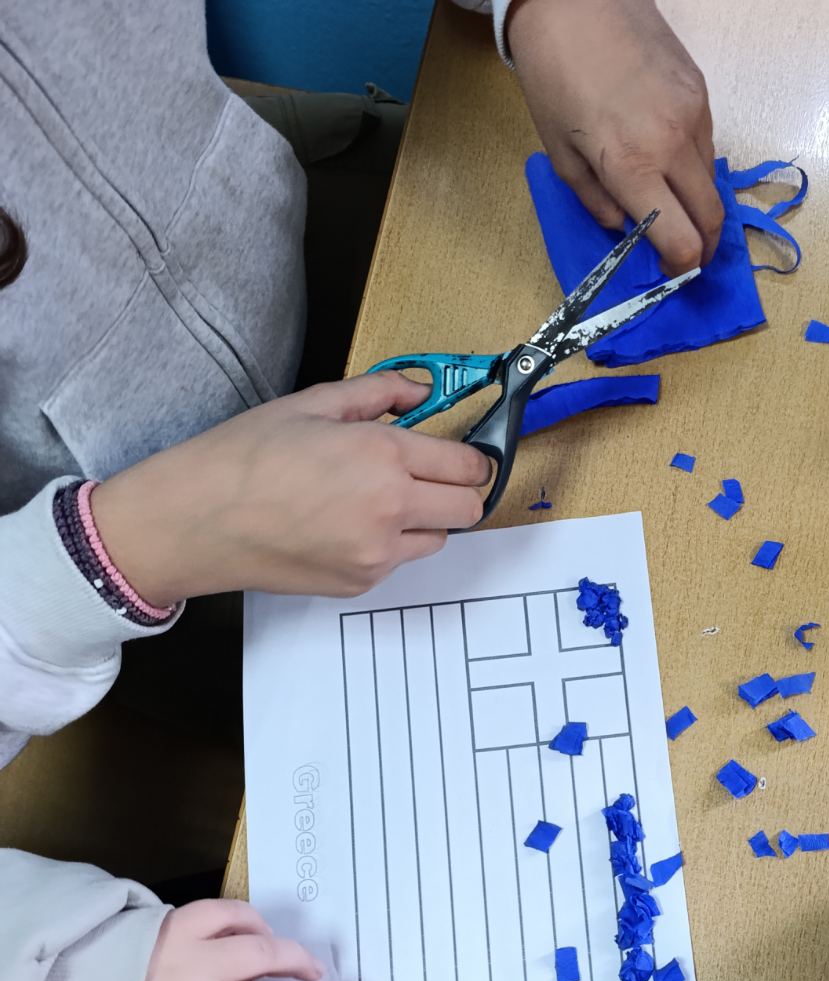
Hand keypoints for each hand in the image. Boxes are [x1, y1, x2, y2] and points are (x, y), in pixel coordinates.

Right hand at [91, 373, 489, 605]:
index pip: (466, 465)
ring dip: (425, 518)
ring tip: (377, 500)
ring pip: (438, 538)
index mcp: (381, 455)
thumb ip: (377, 393)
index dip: (471, 458)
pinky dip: (389, 543)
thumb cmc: (242, 458)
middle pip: (469, 508)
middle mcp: (390, 508)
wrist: (196, 521)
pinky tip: (346, 524)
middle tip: (430, 476)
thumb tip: (418, 390)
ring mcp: (377, 553)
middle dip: (459, 489)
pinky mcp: (361, 582)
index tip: (464, 455)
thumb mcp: (311, 404)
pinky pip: (399, 561)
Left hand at [507, 0, 722, 275]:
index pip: (683, 240)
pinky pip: (707, 144)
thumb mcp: (561, 153)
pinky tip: (669, 158)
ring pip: (711, 180)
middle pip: (711, 218)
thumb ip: (597, 201)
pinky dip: (693, 164)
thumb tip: (626, 227)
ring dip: (697, 203)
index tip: (669, 270)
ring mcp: (693, 113)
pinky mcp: (701, 89)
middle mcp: (672, 143)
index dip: (680, 266)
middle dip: (702, 246)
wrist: (574, 0)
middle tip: (684, 253)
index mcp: (632, 166)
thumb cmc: (554, 77)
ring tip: (672, 203)